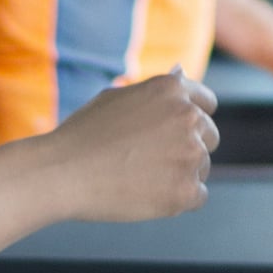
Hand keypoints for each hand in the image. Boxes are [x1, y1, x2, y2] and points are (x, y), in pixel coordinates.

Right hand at [50, 68, 218, 224]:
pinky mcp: (186, 190)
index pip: (206, 103)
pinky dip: (177, 200)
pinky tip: (147, 196)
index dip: (193, 120)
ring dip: (180, 175)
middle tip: (152, 162)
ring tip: (140, 179)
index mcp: (172, 90)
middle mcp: (188, 117)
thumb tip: (182, 71)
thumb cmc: (83, 135)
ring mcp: (190, 154)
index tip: (178, 134)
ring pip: (202, 169)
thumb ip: (155, 92)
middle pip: (210, 137)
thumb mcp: (118, 97)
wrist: (62, 173)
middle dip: (188, 148)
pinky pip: (198, 197)